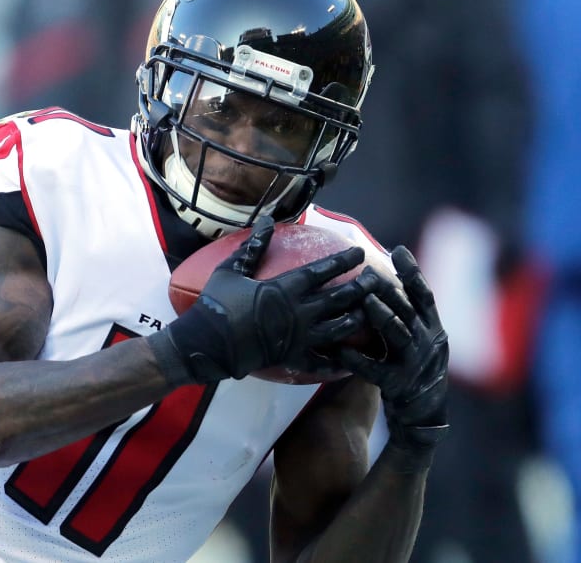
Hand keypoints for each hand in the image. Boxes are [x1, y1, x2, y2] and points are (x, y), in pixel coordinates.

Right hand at [150, 216, 375, 383]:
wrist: (207, 343)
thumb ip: (253, 247)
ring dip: (357, 318)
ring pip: (339, 328)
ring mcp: (299, 337)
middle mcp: (299, 312)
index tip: (359, 252)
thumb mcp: (232, 269)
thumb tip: (267, 220)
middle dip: (361, 288)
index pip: (323, 270)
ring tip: (370, 312)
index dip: (343, 260)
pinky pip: (322, 362)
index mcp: (285, 288)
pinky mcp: (293, 357)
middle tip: (376, 280)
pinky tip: (352, 361)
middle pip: (340, 298)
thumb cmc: (217, 303)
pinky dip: (338, 363)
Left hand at [338, 246, 448, 463]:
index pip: (425, 297)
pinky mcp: (400, 386)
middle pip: (410, 310)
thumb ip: (403, 320)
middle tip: (369, 270)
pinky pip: (375, 370)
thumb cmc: (412, 375)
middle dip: (390, 289)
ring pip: (398, 335)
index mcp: (434, 331)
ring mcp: (417, 365)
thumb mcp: (415, 344)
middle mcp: (430, 344)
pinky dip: (357, 360)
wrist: (422, 420)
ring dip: (381, 316)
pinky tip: (339, 352)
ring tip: (364, 301)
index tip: (398, 251)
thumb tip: (380, 289)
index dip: (413, 273)